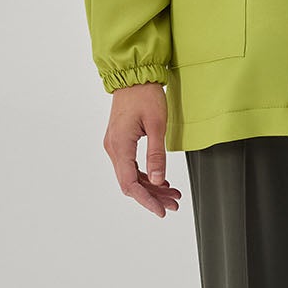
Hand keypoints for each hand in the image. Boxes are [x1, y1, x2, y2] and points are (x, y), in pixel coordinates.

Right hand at [103, 84, 181, 217]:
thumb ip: (156, 155)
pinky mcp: (120, 142)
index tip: (161, 211)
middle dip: (152, 196)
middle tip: (174, 204)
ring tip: (172, 194)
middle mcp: (113, 148)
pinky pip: (131, 166)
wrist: (134, 76)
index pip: (130, 184)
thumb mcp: (157, 125)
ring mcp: (115, 145)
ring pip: (131, 176)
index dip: (146, 200)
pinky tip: (161, 181)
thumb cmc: (145, 95)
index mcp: (120, 145)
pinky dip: (145, 176)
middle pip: (130, 183)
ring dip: (150, 187)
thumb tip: (157, 181)